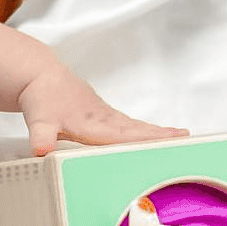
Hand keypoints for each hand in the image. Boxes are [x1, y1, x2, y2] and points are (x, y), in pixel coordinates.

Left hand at [16, 69, 188, 158]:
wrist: (40, 75)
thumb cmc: (42, 98)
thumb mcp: (38, 121)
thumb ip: (41, 136)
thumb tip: (40, 150)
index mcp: (93, 124)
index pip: (124, 136)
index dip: (146, 140)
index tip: (169, 141)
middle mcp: (103, 119)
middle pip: (136, 130)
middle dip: (161, 136)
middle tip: (188, 139)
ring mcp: (104, 115)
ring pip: (134, 126)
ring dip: (156, 133)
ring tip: (180, 137)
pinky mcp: (101, 114)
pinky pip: (127, 125)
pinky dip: (142, 130)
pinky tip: (151, 134)